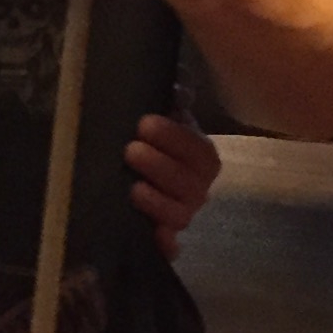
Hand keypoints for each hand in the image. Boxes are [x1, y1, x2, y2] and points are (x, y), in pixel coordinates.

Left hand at [126, 110, 222, 258]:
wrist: (134, 167)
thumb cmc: (148, 139)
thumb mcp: (160, 115)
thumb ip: (172, 98)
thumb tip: (179, 86)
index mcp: (200, 156)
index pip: (198, 150)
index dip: (174, 138)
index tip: (144, 124)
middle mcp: (197, 188)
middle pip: (190, 184)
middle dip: (161, 166)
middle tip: (131, 150)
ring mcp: (181, 214)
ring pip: (181, 215)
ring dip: (158, 202)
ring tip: (133, 188)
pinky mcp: (164, 237)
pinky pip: (171, 246)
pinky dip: (166, 244)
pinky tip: (156, 236)